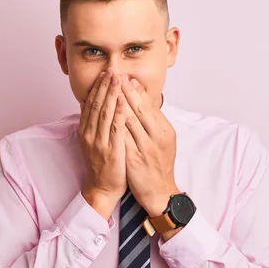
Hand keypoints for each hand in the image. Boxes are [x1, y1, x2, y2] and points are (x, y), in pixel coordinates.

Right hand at [78, 70, 127, 219]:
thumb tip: (95, 108)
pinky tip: (124, 101)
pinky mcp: (110, 150)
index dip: (97, 88)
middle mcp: (89, 134)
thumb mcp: (94, 142)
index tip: (104, 74)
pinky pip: (115, 128)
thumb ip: (95, 125)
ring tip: (117, 79)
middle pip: (96, 104)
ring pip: (104, 113)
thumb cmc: (102, 165)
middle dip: (104, 86)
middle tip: (111, 70)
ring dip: (111, 94)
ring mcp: (99, 142)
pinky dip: (119, 112)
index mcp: (85, 131)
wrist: (102, 188)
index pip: (90, 104)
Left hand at [121, 78, 180, 218]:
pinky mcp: (133, 159)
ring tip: (108, 89)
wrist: (160, 191)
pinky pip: (121, 139)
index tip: (126, 77)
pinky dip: (113, 125)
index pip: (148, 106)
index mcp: (164, 131)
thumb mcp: (162, 140)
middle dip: (125, 91)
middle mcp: (156, 138)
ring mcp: (144, 149)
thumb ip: (154, 122)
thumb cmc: (159, 164)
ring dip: (117, 104)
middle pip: (138, 110)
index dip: (136, 91)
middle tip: (116, 76)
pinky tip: (104, 115)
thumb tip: (144, 100)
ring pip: (129, 122)